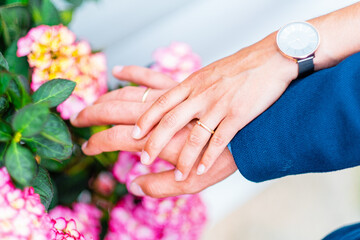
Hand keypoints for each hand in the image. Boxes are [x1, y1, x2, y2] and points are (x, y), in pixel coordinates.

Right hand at [71, 66, 236, 197]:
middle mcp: (158, 115)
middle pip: (115, 110)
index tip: (87, 147)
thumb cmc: (223, 157)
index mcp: (157, 139)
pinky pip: (152, 76)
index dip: (97, 143)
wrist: (249, 131)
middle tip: (77, 118)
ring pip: (129, 94)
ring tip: (92, 102)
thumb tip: (133, 185)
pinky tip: (119, 70)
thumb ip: (160, 186)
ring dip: (107, 96)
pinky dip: (134, 73)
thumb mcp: (193, 182)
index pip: (115, 138)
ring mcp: (168, 99)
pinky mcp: (180, 88)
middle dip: (92, 114)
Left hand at [131, 33, 297, 180]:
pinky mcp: (238, 115)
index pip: (161, 102)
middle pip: (170, 121)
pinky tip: (202, 170)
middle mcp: (201, 94)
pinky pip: (220, 141)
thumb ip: (192, 87)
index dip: (146, 120)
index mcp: (192, 83)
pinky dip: (209, 158)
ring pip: (195, 136)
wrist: (271, 58)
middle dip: (154, 142)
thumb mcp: (208, 72)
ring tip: (177, 175)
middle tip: (144, 159)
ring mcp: (219, 105)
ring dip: (184, 159)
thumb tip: (177, 100)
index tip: (134, 133)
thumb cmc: (239, 67)